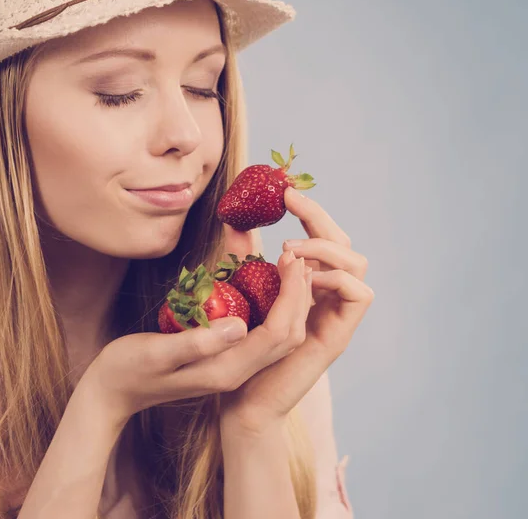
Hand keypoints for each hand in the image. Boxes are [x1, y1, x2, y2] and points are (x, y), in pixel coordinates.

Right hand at [83, 224, 329, 428]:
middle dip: (298, 296)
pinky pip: (261, 333)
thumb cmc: (128, 370)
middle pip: (286, 335)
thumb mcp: (157, 353)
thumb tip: (240, 325)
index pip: (276, 332)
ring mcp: (232, 368)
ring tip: (289, 268)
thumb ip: (198, 343)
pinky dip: (272, 308)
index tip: (292, 260)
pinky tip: (265, 285)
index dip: (290, 296)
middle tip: (297, 258)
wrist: (112, 393)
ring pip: (278, 336)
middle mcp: (237, 372)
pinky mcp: (224, 360)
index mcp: (227, 370)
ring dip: (289, 302)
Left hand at [219, 187, 374, 435]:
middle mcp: (327, 296)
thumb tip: (235, 221)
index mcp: (309, 284)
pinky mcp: (338, 336)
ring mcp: (335, 315)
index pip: (323, 238)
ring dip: (325, 248)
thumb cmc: (241, 348)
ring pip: (357, 263)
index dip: (310, 213)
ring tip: (289, 250)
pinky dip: (334, 277)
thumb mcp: (241, 292)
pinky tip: (302, 276)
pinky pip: (358, 294)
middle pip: (345, 244)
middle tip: (290, 204)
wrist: (243, 399)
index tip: (285, 194)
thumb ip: (244, 258)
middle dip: (320, 218)